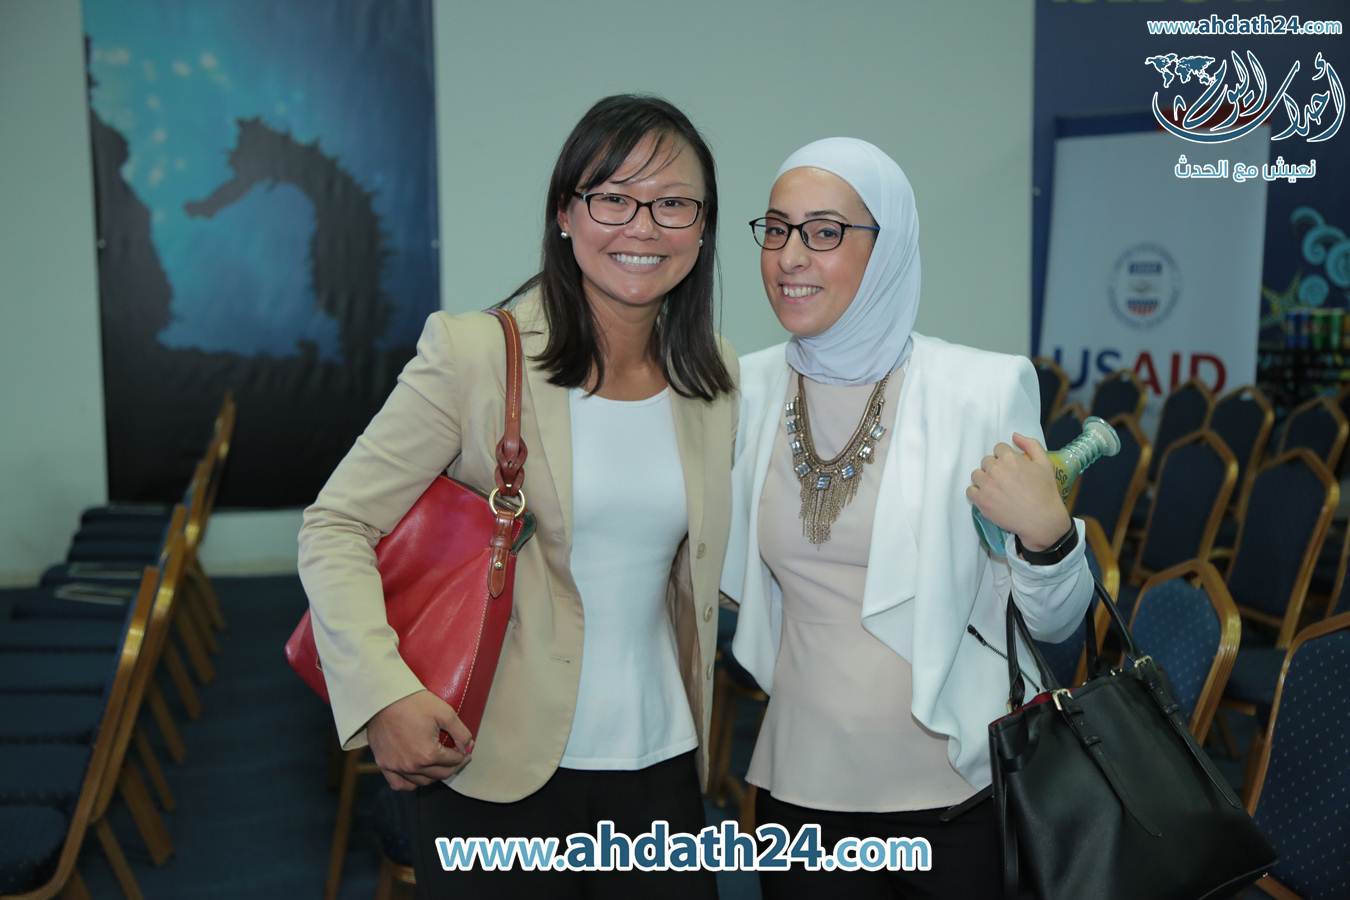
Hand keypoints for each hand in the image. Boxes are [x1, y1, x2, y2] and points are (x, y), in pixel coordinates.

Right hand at [366, 690, 473, 790]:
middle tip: (457, 757)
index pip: (453, 762)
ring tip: (439, 764)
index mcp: (428, 754)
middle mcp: (412, 766)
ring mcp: (396, 767)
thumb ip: (461, 733)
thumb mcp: (445, 713)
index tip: (465, 751)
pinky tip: (417, 774)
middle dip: (452, 766)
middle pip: (440, 774)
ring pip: (422, 782)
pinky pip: (399, 784)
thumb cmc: (413, 703)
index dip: (463, 756)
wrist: (384, 698)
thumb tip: (468, 747)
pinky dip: (410, 783)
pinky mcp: (384, 764)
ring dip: (434, 775)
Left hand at [966, 433, 1071, 551]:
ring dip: (984, 479)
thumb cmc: (1045, 492)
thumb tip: (1014, 436)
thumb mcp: (1045, 463)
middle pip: (986, 461)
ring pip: (976, 475)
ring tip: (996, 488)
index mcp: (1010, 458)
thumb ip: (1030, 444)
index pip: (998, 448)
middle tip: (1005, 480)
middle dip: (995, 468)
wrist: (1041, 520)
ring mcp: (986, 485)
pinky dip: (977, 493)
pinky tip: (988, 497)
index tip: (1011, 468)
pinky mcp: (981, 501)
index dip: (1005, 457)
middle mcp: (995, 469)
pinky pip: (970, 491)